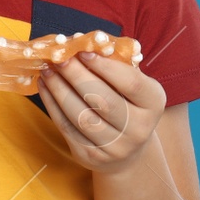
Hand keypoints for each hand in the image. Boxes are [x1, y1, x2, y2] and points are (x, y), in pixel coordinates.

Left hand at [37, 52, 167, 174]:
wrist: (126, 150)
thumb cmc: (127, 104)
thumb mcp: (132, 84)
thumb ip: (115, 63)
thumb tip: (83, 42)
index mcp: (154, 103)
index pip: (131, 83)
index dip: (105, 66)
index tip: (83, 51)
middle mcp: (139, 129)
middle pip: (103, 100)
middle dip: (76, 76)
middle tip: (58, 57)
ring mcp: (115, 147)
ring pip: (82, 116)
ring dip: (59, 90)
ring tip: (47, 70)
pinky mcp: (91, 157)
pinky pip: (67, 128)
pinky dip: (52, 105)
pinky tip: (45, 87)